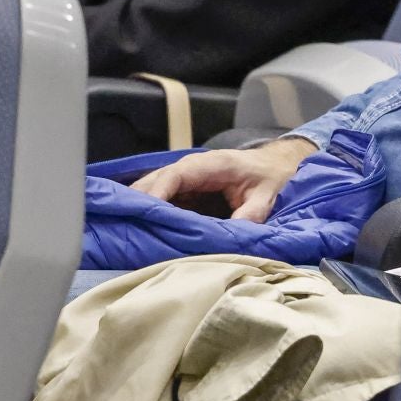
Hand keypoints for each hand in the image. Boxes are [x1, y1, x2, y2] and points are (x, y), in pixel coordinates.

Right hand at [129, 138, 314, 223]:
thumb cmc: (274, 177)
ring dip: (142, 204)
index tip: (145, 210)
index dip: (158, 191)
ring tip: (122, 225)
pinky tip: (139, 224)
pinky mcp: (190, 189)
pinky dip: (152, 208)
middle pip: (159, 179)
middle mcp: (197, 168)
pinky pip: (166, 197)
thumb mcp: (268, 196)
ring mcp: (191, 178)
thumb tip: (231, 235)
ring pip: (157, 187)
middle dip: (140, 198)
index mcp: (215, 165)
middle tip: (121, 221)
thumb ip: (251, 214)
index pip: (178, 174)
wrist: (280, 166)